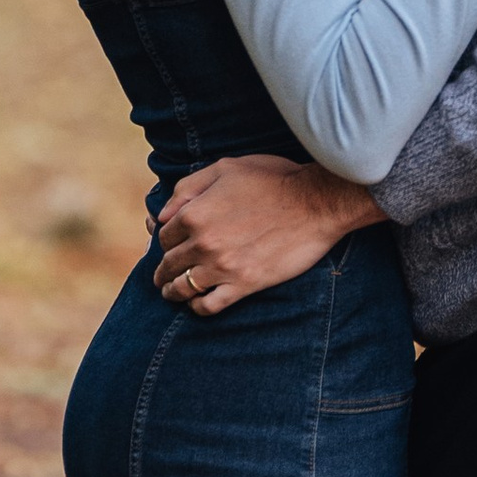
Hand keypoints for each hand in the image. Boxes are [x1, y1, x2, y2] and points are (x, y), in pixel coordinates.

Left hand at [154, 157, 381, 314]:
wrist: (315, 203)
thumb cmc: (272, 179)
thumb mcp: (226, 168)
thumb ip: (188, 188)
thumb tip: (162, 214)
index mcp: (195, 213)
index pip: (164, 235)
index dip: (165, 240)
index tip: (170, 244)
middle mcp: (203, 243)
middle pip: (170, 263)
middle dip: (163, 269)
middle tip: (162, 274)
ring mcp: (222, 267)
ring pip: (183, 287)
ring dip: (172, 291)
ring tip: (171, 292)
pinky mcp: (244, 285)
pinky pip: (209, 306)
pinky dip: (198, 307)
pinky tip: (197, 303)